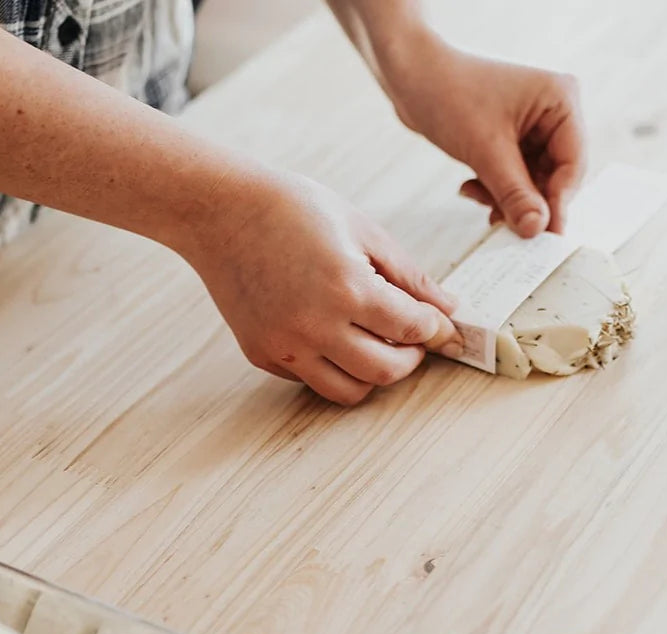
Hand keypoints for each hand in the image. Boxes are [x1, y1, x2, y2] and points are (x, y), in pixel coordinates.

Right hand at [183, 171, 458, 404]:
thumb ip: (410, 275)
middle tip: (411, 339)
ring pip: (351, 391)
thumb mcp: (362, 229)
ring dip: (374, 373)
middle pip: (387, 372)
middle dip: (411, 358)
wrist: (219, 211)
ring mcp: (286, 345)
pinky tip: (332, 335)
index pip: (412, 329)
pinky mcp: (263, 354)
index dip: (435, 329)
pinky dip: (333, 366)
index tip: (439, 325)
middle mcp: (315, 325)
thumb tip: (448, 309)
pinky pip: (312, 379)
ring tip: (376, 343)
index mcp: (346, 287)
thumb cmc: (292, 210)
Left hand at [382, 32, 586, 236]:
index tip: (543, 235)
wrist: (410, 75)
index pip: (572, 165)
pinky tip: (472, 188)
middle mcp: (553, 113)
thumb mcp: (486, 150)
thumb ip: (515, 194)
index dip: (558, 203)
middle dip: (528, 202)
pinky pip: (516, 178)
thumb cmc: (448, 93)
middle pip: (555, 177)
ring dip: (507, 199)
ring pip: (533, 183)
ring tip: (478, 196)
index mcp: (560, 101)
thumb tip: (537, 229)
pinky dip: (496, 190)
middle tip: (507, 226)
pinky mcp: (513, 139)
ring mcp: (533, 127)